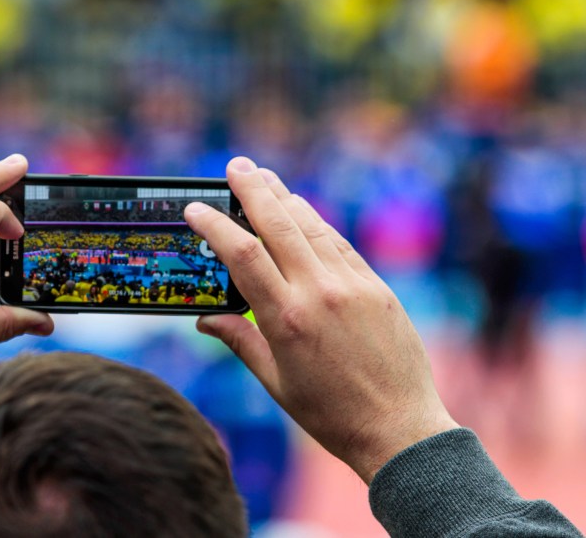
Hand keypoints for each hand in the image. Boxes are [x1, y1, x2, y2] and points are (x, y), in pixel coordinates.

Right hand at [184, 156, 457, 483]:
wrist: (400, 428)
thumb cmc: (331, 413)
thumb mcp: (275, 382)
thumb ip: (240, 342)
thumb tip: (205, 320)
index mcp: (286, 320)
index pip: (243, 255)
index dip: (215, 226)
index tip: (195, 209)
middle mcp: (319, 293)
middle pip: (278, 225)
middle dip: (253, 190)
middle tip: (234, 166)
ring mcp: (352, 286)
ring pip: (311, 227)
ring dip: (285, 198)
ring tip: (264, 178)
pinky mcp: (376, 288)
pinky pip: (340, 244)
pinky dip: (316, 223)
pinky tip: (302, 211)